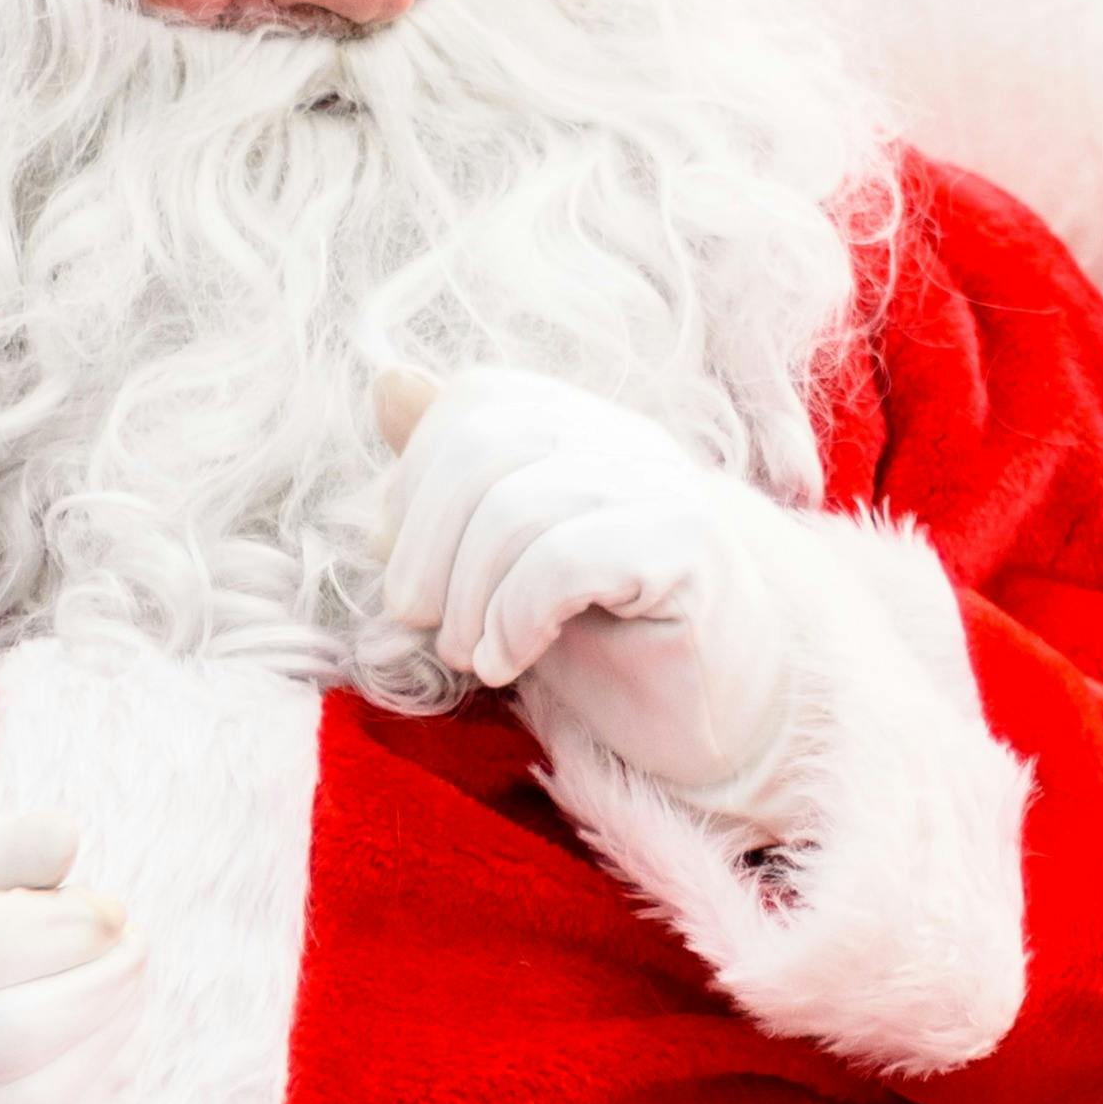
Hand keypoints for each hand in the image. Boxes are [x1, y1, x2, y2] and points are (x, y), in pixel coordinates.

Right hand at [0, 808, 147, 1103]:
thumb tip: (71, 839)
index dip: (65, 925)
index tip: (105, 907)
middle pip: (18, 1032)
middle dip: (104, 984)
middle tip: (132, 946)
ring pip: (30, 1102)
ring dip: (105, 1041)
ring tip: (121, 991)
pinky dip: (79, 1101)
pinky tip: (95, 1051)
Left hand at [373, 366, 803, 802]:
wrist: (714, 721)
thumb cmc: (604, 641)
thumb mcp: (499, 560)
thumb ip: (447, 480)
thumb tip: (388, 382)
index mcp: (581, 426)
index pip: (473, 401)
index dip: (416, 485)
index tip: (416, 571)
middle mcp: (625, 440)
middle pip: (483, 448)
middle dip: (424, 550)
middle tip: (423, 625)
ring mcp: (661, 488)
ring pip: (515, 509)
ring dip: (467, 601)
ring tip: (474, 655)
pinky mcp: (686, 549)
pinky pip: (564, 561)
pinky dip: (513, 620)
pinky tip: (511, 660)